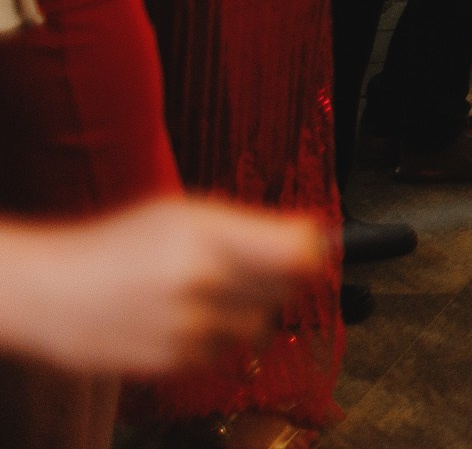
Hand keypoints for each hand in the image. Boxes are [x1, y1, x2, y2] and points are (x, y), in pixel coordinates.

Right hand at [0, 198, 323, 376]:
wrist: (50, 292)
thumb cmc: (119, 244)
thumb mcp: (184, 214)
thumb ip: (252, 225)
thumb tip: (317, 236)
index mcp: (205, 234)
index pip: (297, 252)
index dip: (313, 251)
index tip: (312, 246)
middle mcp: (200, 281)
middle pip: (287, 288)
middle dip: (276, 277)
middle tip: (242, 264)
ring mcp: (187, 326)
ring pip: (260, 324)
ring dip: (246, 310)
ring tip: (203, 291)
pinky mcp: (174, 362)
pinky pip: (225, 352)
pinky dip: (215, 337)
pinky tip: (181, 318)